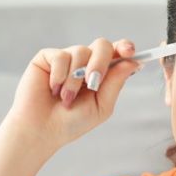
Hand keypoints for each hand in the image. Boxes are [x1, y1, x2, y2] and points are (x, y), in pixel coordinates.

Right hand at [3, 38, 141, 152]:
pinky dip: (59, 75)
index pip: (117, 53)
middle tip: (93, 82)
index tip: (129, 51)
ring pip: (81, 51)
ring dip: (75, 79)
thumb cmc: (72, 121)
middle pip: (102, 45)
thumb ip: (116, 83)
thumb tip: (133, 62)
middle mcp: (86, 62)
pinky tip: (53, 89)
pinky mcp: (48, 57)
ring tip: (66, 99)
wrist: (42, 129)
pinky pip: (60, 55)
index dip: (125, 47)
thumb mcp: (101, 106)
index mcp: (102, 73)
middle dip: (100, 62)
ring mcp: (67, 58)